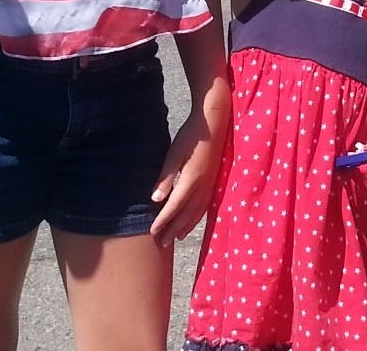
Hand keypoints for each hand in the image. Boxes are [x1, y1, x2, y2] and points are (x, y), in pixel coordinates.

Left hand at [149, 100, 227, 245]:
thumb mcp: (174, 154)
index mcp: (191, 180)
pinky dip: (197, 216)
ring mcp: (210, 184)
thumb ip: (166, 177)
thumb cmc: (191, 136)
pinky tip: (193, 219)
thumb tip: (155, 200)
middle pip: (186, 214)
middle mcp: (202, 186)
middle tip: (161, 243)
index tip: (152, 232)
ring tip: (176, 237)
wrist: (214, 123)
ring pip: (197, 212)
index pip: (174, 206)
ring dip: (186, 226)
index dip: (163, 221)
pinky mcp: (214, 180)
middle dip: (173, 229)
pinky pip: (205, 205)